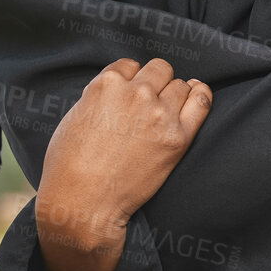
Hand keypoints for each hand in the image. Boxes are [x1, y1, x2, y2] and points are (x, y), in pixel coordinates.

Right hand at [35, 58, 211, 270]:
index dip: (130, 80)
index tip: (129, 96)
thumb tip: (115, 86)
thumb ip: (98, 95)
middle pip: (158, 70)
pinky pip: (201, 101)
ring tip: (166, 112)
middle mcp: (136, 94)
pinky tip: (196, 95)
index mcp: (106, 85)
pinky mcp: (177, 137)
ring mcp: (159, 114)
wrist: (84, 204)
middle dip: (154, 83)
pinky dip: (200, 94)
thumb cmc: (69, 167)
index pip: (129, 66)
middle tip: (148, 104)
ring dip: (174, 94)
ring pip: (180, 85)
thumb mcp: (74, 118)